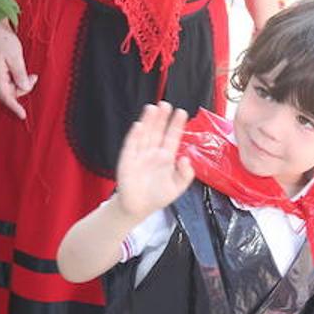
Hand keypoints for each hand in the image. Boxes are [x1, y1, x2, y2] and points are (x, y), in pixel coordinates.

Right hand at [0, 21, 34, 118]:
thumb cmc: (3, 39)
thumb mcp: (15, 56)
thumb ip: (20, 74)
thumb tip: (24, 88)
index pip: (6, 97)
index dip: (15, 107)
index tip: (23, 115)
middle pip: (9, 92)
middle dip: (23, 89)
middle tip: (34, 77)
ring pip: (10, 87)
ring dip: (22, 83)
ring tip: (31, 73)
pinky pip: (8, 80)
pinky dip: (18, 79)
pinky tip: (23, 71)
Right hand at [113, 103, 194, 220]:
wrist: (138, 208)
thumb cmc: (157, 196)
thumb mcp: (177, 188)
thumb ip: (185, 175)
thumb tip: (186, 159)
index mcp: (166, 158)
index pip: (172, 137)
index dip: (176, 125)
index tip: (181, 113)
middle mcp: (152, 153)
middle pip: (157, 131)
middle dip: (161, 118)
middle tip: (166, 104)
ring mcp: (139, 155)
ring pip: (144, 135)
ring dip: (148, 122)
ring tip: (152, 108)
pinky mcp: (127, 161)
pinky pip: (131, 146)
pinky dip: (134, 136)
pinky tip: (139, 126)